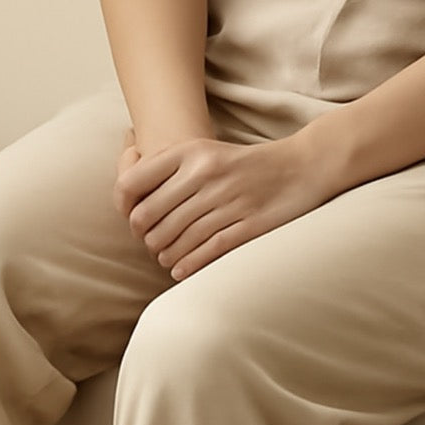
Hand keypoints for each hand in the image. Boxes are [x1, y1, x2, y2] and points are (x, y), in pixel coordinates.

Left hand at [113, 134, 329, 279]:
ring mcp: (227, 200)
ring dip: (165, 256)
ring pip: (175, 240)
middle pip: (150, 219)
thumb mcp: (204, 153)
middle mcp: (204, 174)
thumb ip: (168, 170)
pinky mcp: (247, 225)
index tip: (134, 222)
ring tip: (167, 259)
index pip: (132, 183)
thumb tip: (130, 203)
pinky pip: (205, 252)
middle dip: (146, 239)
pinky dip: (188, 266)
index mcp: (189, 152)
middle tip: (152, 246)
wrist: (299, 168)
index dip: (125, 209)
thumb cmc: (243, 166)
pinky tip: (180, 271)